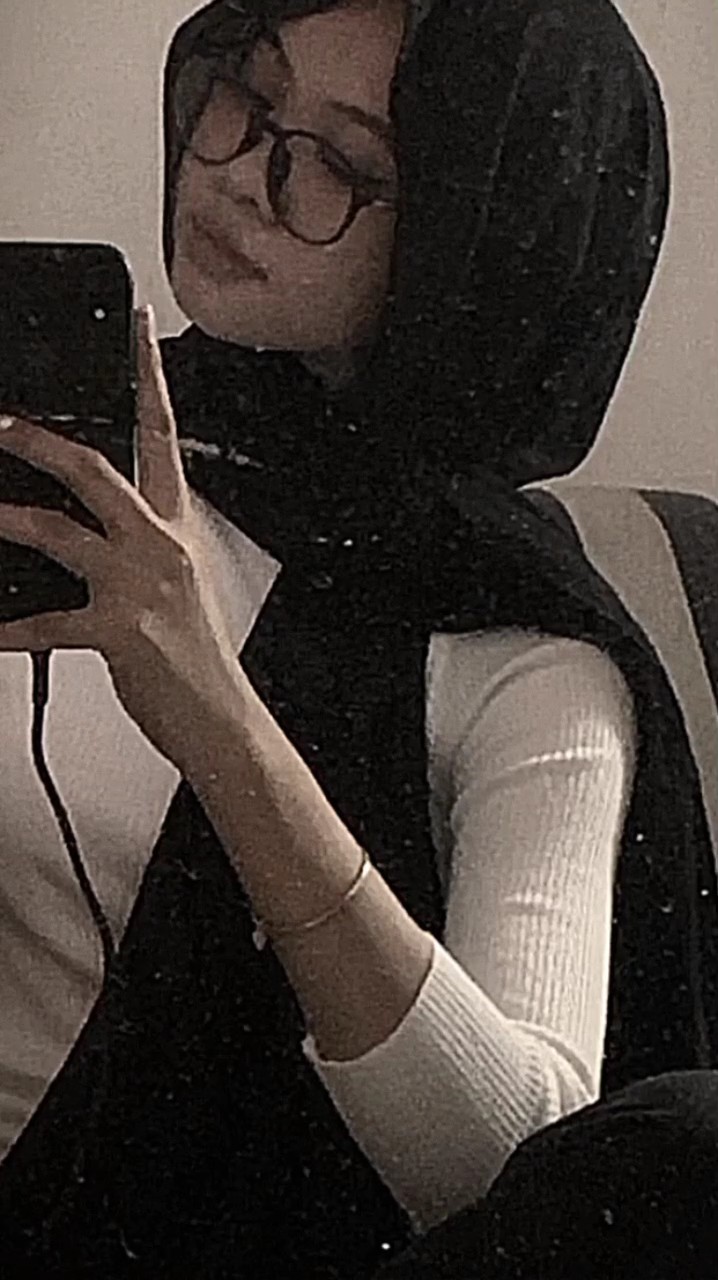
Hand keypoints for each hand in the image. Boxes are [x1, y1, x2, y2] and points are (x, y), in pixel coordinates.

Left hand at [0, 306, 242, 772]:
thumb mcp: (174, 586)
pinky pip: (46, 622)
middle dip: (37, 440)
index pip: (162, 434)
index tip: (139, 328)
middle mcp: (159, 547)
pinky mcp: (119, 631)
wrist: (220, 719)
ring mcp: (139, 586)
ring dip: (5, 517)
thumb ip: (134, 547)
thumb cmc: (195, 657)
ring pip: (58, 532)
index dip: (150, 376)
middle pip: (95, 469)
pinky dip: (9, 625)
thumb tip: (73, 526)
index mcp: (175, 529)